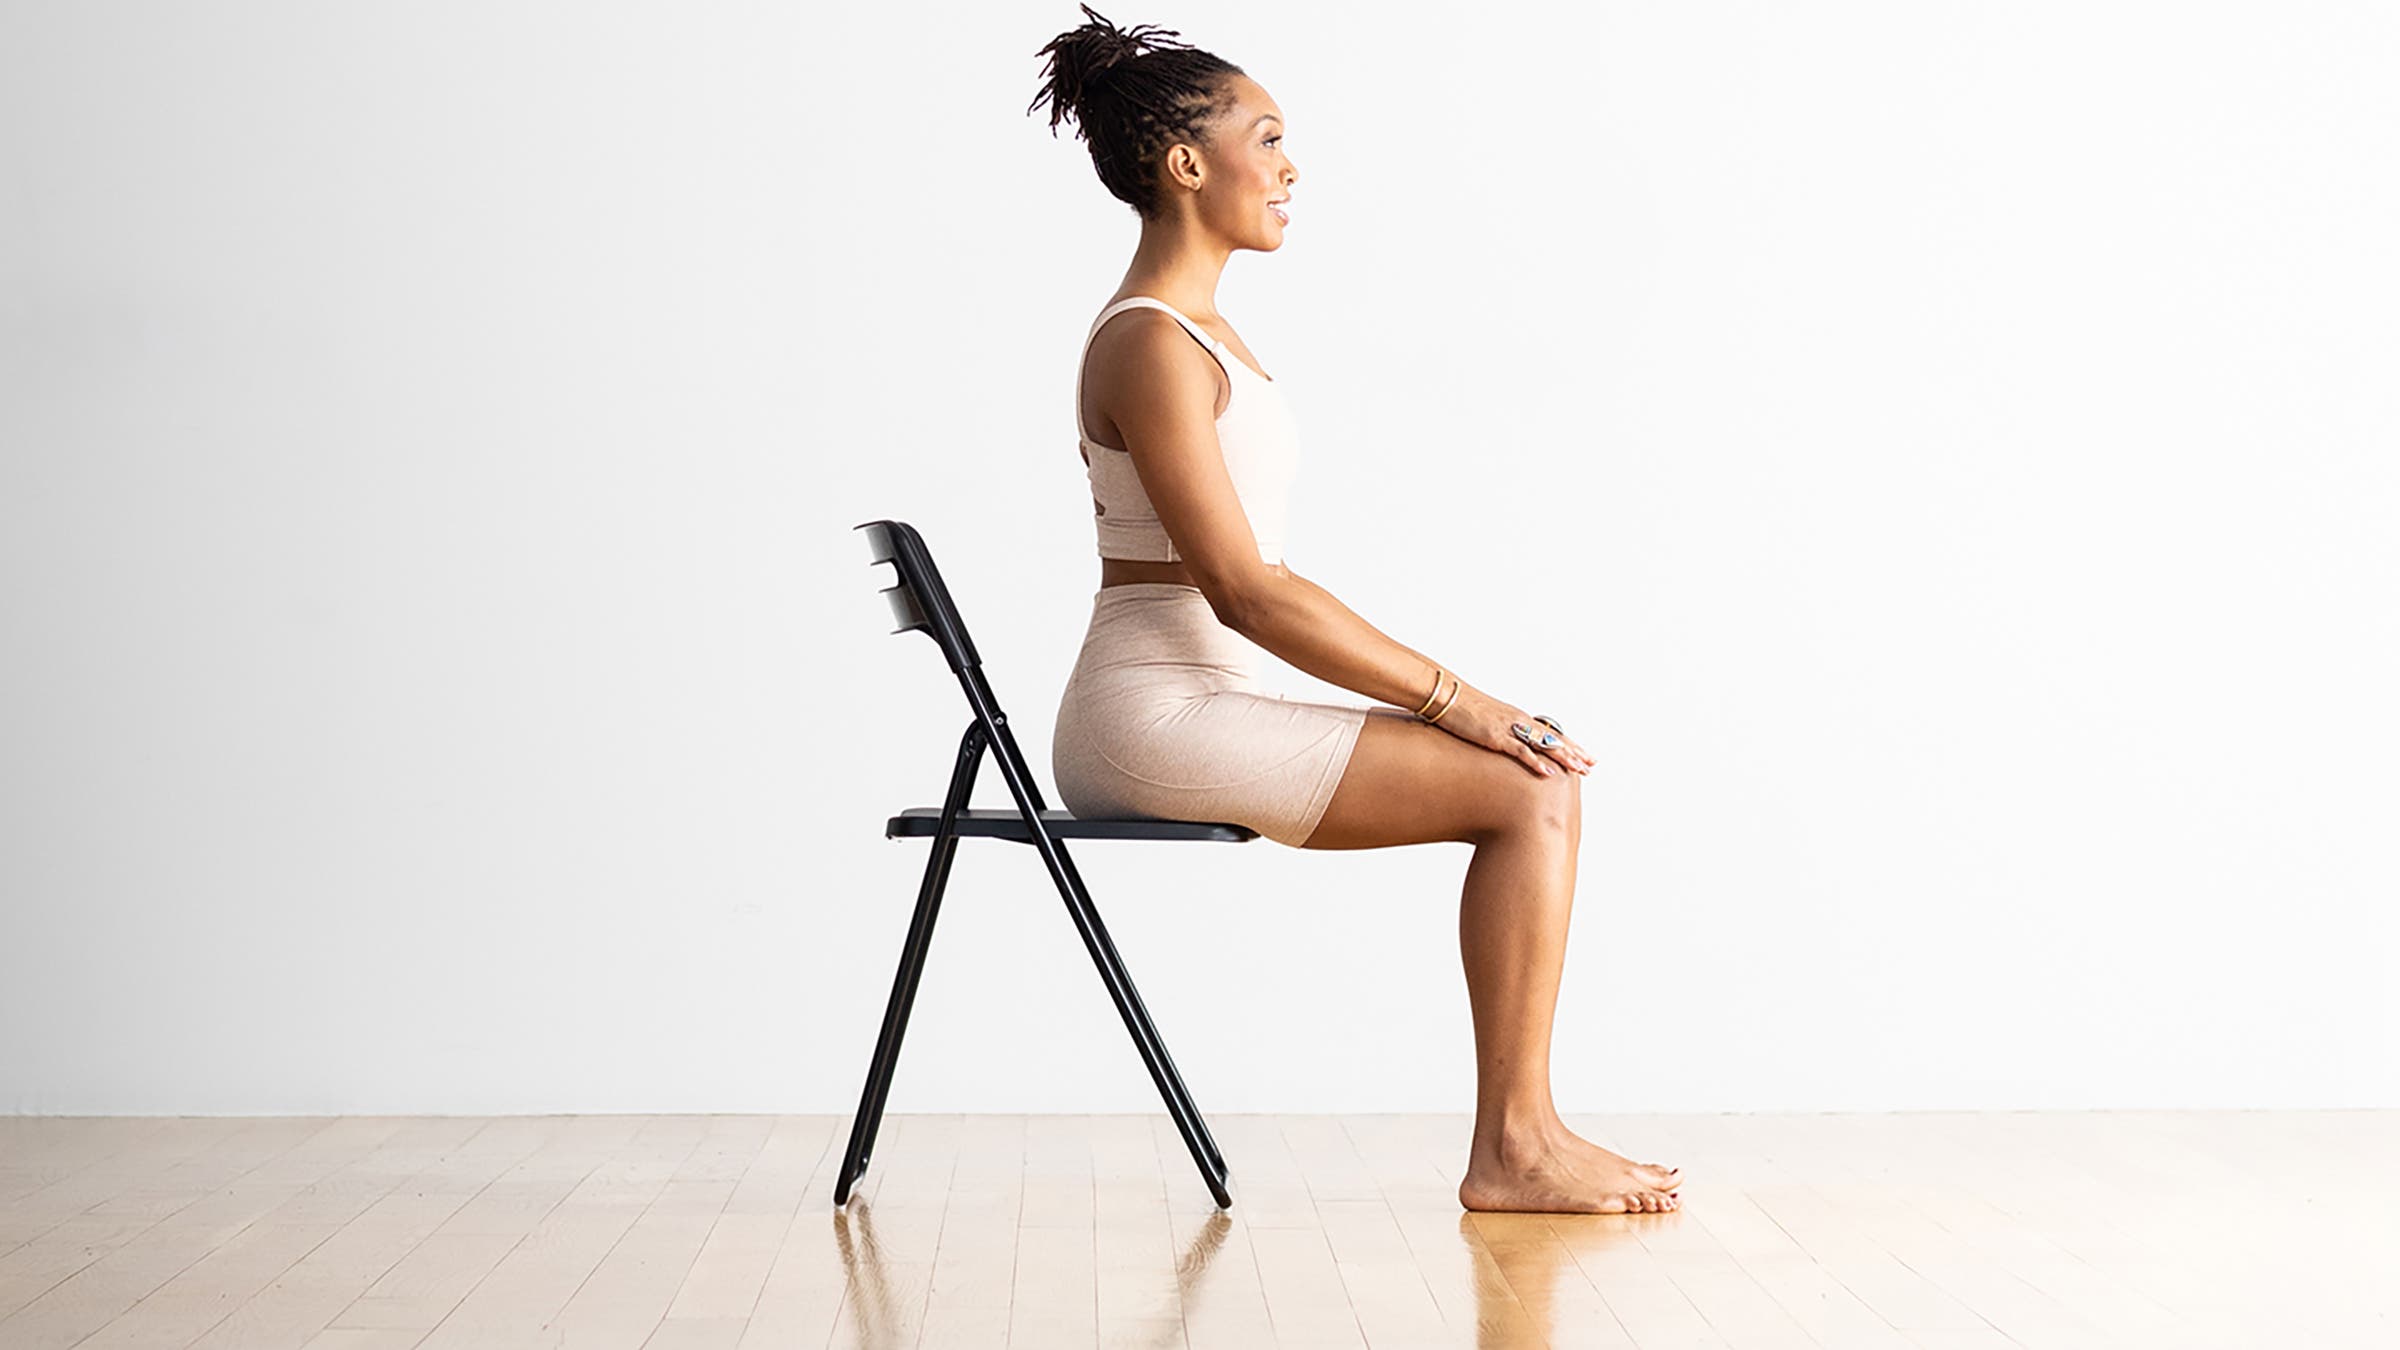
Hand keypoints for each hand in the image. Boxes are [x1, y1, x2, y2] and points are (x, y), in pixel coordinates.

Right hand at [1431, 684, 1591, 777]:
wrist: (1445, 696)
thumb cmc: (1460, 709)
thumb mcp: (1484, 721)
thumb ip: (1496, 731)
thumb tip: (1501, 743)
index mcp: (1517, 717)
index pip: (1549, 732)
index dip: (1567, 744)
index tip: (1582, 754)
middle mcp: (1518, 721)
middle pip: (1553, 738)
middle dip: (1573, 752)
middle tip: (1591, 764)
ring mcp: (1509, 728)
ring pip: (1543, 745)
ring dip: (1563, 757)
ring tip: (1580, 769)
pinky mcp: (1496, 736)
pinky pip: (1521, 751)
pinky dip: (1536, 762)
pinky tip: (1548, 772)